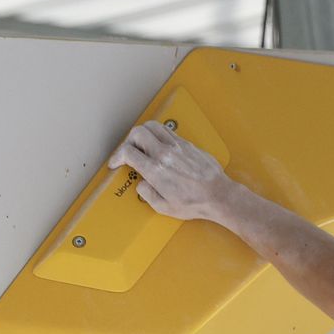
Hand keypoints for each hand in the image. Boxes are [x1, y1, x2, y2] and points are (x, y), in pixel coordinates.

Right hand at [106, 120, 232, 221]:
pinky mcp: (187, 144)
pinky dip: (157, 134)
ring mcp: (177, 146)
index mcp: (156, 170)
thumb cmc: (194, 203)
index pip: (128, 152)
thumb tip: (141, 184)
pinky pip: (167, 130)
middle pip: (137, 133)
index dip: (116, 156)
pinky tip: (158, 145)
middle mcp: (165, 154)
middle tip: (128, 152)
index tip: (116, 162)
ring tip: (141, 145)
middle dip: (127, 141)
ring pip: (152, 126)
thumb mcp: (164, 207)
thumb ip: (147, 194)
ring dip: (142, 133)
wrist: (218, 195)